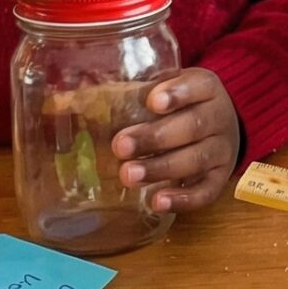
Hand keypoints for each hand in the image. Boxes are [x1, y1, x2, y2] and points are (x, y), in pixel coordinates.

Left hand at [110, 69, 240, 213]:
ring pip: (197, 159)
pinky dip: (183, 199)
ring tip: (128, 175)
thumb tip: (64, 101)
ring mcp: (223, 150)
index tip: (152, 102)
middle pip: (193, 126)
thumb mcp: (166, 88)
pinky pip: (206, 191)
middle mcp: (219, 117)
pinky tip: (157, 202)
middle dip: (155, 137)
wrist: (221, 127)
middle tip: (120, 146)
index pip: (198, 86)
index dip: (177, 94)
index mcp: (206, 88)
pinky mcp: (220, 178)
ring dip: (161, 168)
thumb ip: (132, 90)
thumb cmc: (183, 105)